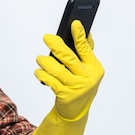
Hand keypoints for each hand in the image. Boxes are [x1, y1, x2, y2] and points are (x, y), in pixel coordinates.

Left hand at [31, 20, 103, 134]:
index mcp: (95, 68)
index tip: (74, 23)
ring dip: (45, 62)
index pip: (86, 48)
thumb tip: (85, 31)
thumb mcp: (87, 70)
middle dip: (56, 46)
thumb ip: (86, 52)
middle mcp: (88, 77)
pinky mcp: (65, 95)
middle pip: (69, 57)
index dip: (80, 35)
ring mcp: (77, 87)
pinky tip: (39, 71)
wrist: (76, 112)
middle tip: (46, 37)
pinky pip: (50, 81)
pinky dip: (42, 74)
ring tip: (39, 58)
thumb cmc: (80, 84)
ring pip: (56, 69)